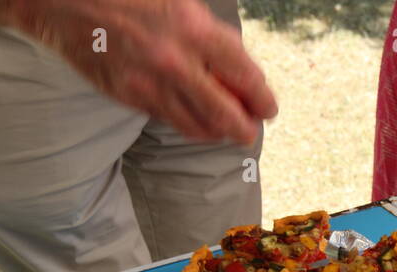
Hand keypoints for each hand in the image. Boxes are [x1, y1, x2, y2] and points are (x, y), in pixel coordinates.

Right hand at [8, 0, 276, 143]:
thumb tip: (240, 69)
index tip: (268, 107)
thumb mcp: (180, 1)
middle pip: (226, 116)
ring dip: (217, 132)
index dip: (262, 98)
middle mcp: (175, 62)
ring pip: (198, 127)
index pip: (246, 77)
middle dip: (245, 129)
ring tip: (226, 129)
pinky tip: (193, 118)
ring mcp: (149, 83)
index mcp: (194, 29)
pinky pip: (169, 120)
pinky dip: (187, 124)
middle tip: (251, 130)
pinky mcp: (128, 96)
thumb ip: (212, 35)